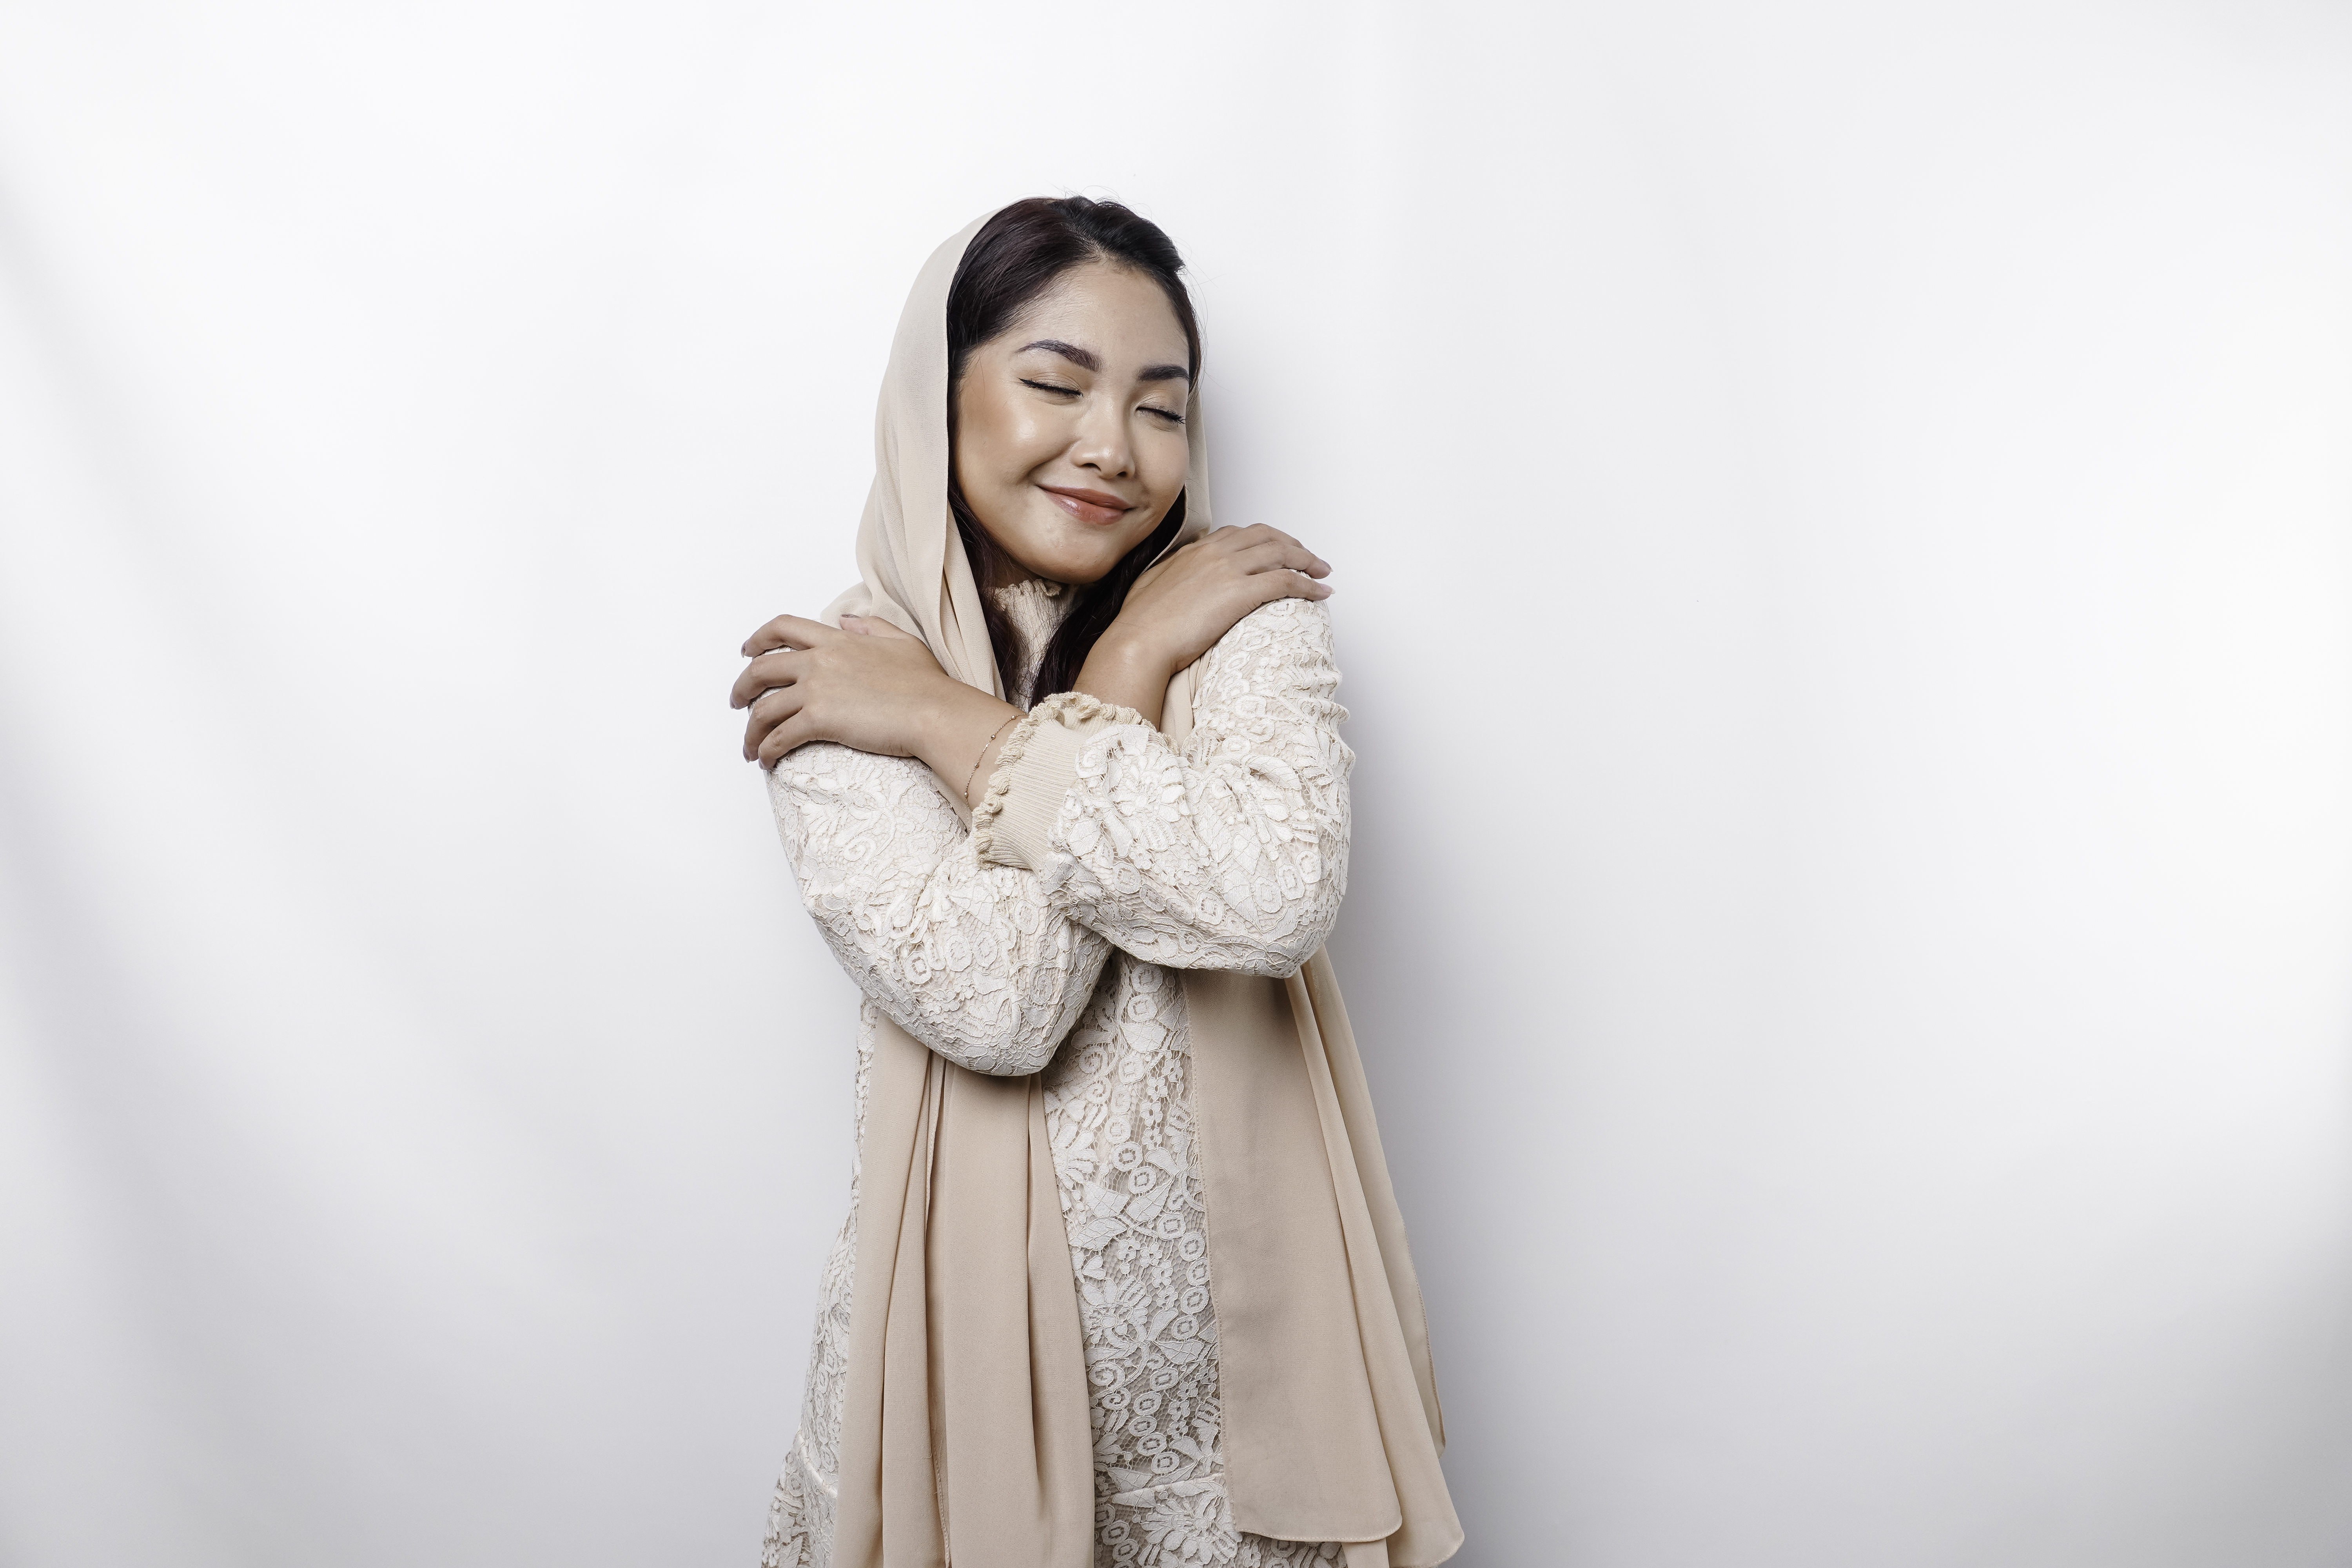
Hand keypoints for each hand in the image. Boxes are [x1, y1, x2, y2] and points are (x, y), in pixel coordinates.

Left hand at [733, 613, 1024, 799]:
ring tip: (750, 746)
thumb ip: (871, 627)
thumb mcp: (902, 642)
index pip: (783, 627)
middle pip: (761, 669)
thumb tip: (846, 620)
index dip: (758, 638)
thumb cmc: (927, 683)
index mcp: (836, 640)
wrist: (934, 712)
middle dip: (742, 687)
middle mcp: (818, 661)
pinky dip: (766, 749)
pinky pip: (778, 737)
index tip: (747, 650)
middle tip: (737, 702)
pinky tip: (766, 760)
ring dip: (750, 730)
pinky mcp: (818, 720)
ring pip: (763, 708)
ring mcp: (816, 690)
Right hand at [1107, 524, 1332, 675]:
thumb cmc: (1139, 625)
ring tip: (1322, 572)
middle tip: (1309, 558)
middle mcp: (1214, 553)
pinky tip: (1321, 593)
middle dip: (1293, 545)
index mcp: (1194, 550)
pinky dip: (1309, 584)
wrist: (1138, 641)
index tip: (1278, 549)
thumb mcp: (1151, 587)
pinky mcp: (1240, 592)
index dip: (1265, 539)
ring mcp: (1229, 570)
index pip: (1239, 533)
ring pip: (1281, 553)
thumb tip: (1174, 582)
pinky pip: (1287, 581)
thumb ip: (1170, 576)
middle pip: (1266, 537)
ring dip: (1308, 561)